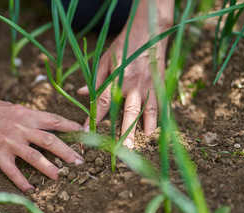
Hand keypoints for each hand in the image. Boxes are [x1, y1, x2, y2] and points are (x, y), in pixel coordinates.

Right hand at [0, 26, 83, 192]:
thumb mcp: (10, 107)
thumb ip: (26, 115)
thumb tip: (40, 121)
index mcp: (25, 114)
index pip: (54, 120)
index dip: (71, 126)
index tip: (84, 132)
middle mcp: (21, 128)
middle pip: (50, 141)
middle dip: (67, 152)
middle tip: (80, 162)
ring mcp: (9, 142)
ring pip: (35, 157)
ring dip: (50, 168)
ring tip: (60, 177)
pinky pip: (12, 171)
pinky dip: (22, 181)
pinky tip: (30, 189)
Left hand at [78, 1, 172, 148]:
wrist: (149, 32)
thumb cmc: (124, 44)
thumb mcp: (104, 59)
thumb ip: (95, 79)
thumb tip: (82, 93)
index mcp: (118, 77)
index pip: (104, 102)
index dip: (95, 118)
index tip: (87, 131)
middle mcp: (134, 85)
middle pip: (129, 112)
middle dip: (125, 132)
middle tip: (122, 150)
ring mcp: (150, 85)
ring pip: (148, 111)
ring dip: (145, 128)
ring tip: (143, 142)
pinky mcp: (160, 84)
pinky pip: (161, 103)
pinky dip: (160, 117)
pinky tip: (158, 128)